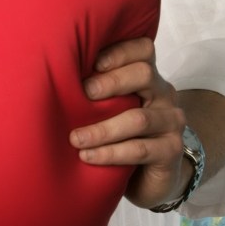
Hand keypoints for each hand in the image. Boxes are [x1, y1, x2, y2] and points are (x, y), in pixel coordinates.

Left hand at [69, 37, 190, 208]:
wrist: (148, 177)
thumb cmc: (120, 135)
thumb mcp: (110, 107)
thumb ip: (95, 90)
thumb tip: (52, 74)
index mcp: (148, 77)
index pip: (143, 49)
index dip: (119, 51)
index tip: (92, 63)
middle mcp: (164, 93)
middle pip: (144, 73)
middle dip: (110, 82)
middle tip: (82, 94)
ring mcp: (172, 122)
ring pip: (138, 118)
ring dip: (102, 129)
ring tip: (75, 138)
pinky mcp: (172, 151)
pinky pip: (140, 149)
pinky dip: (110, 153)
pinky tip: (88, 155)